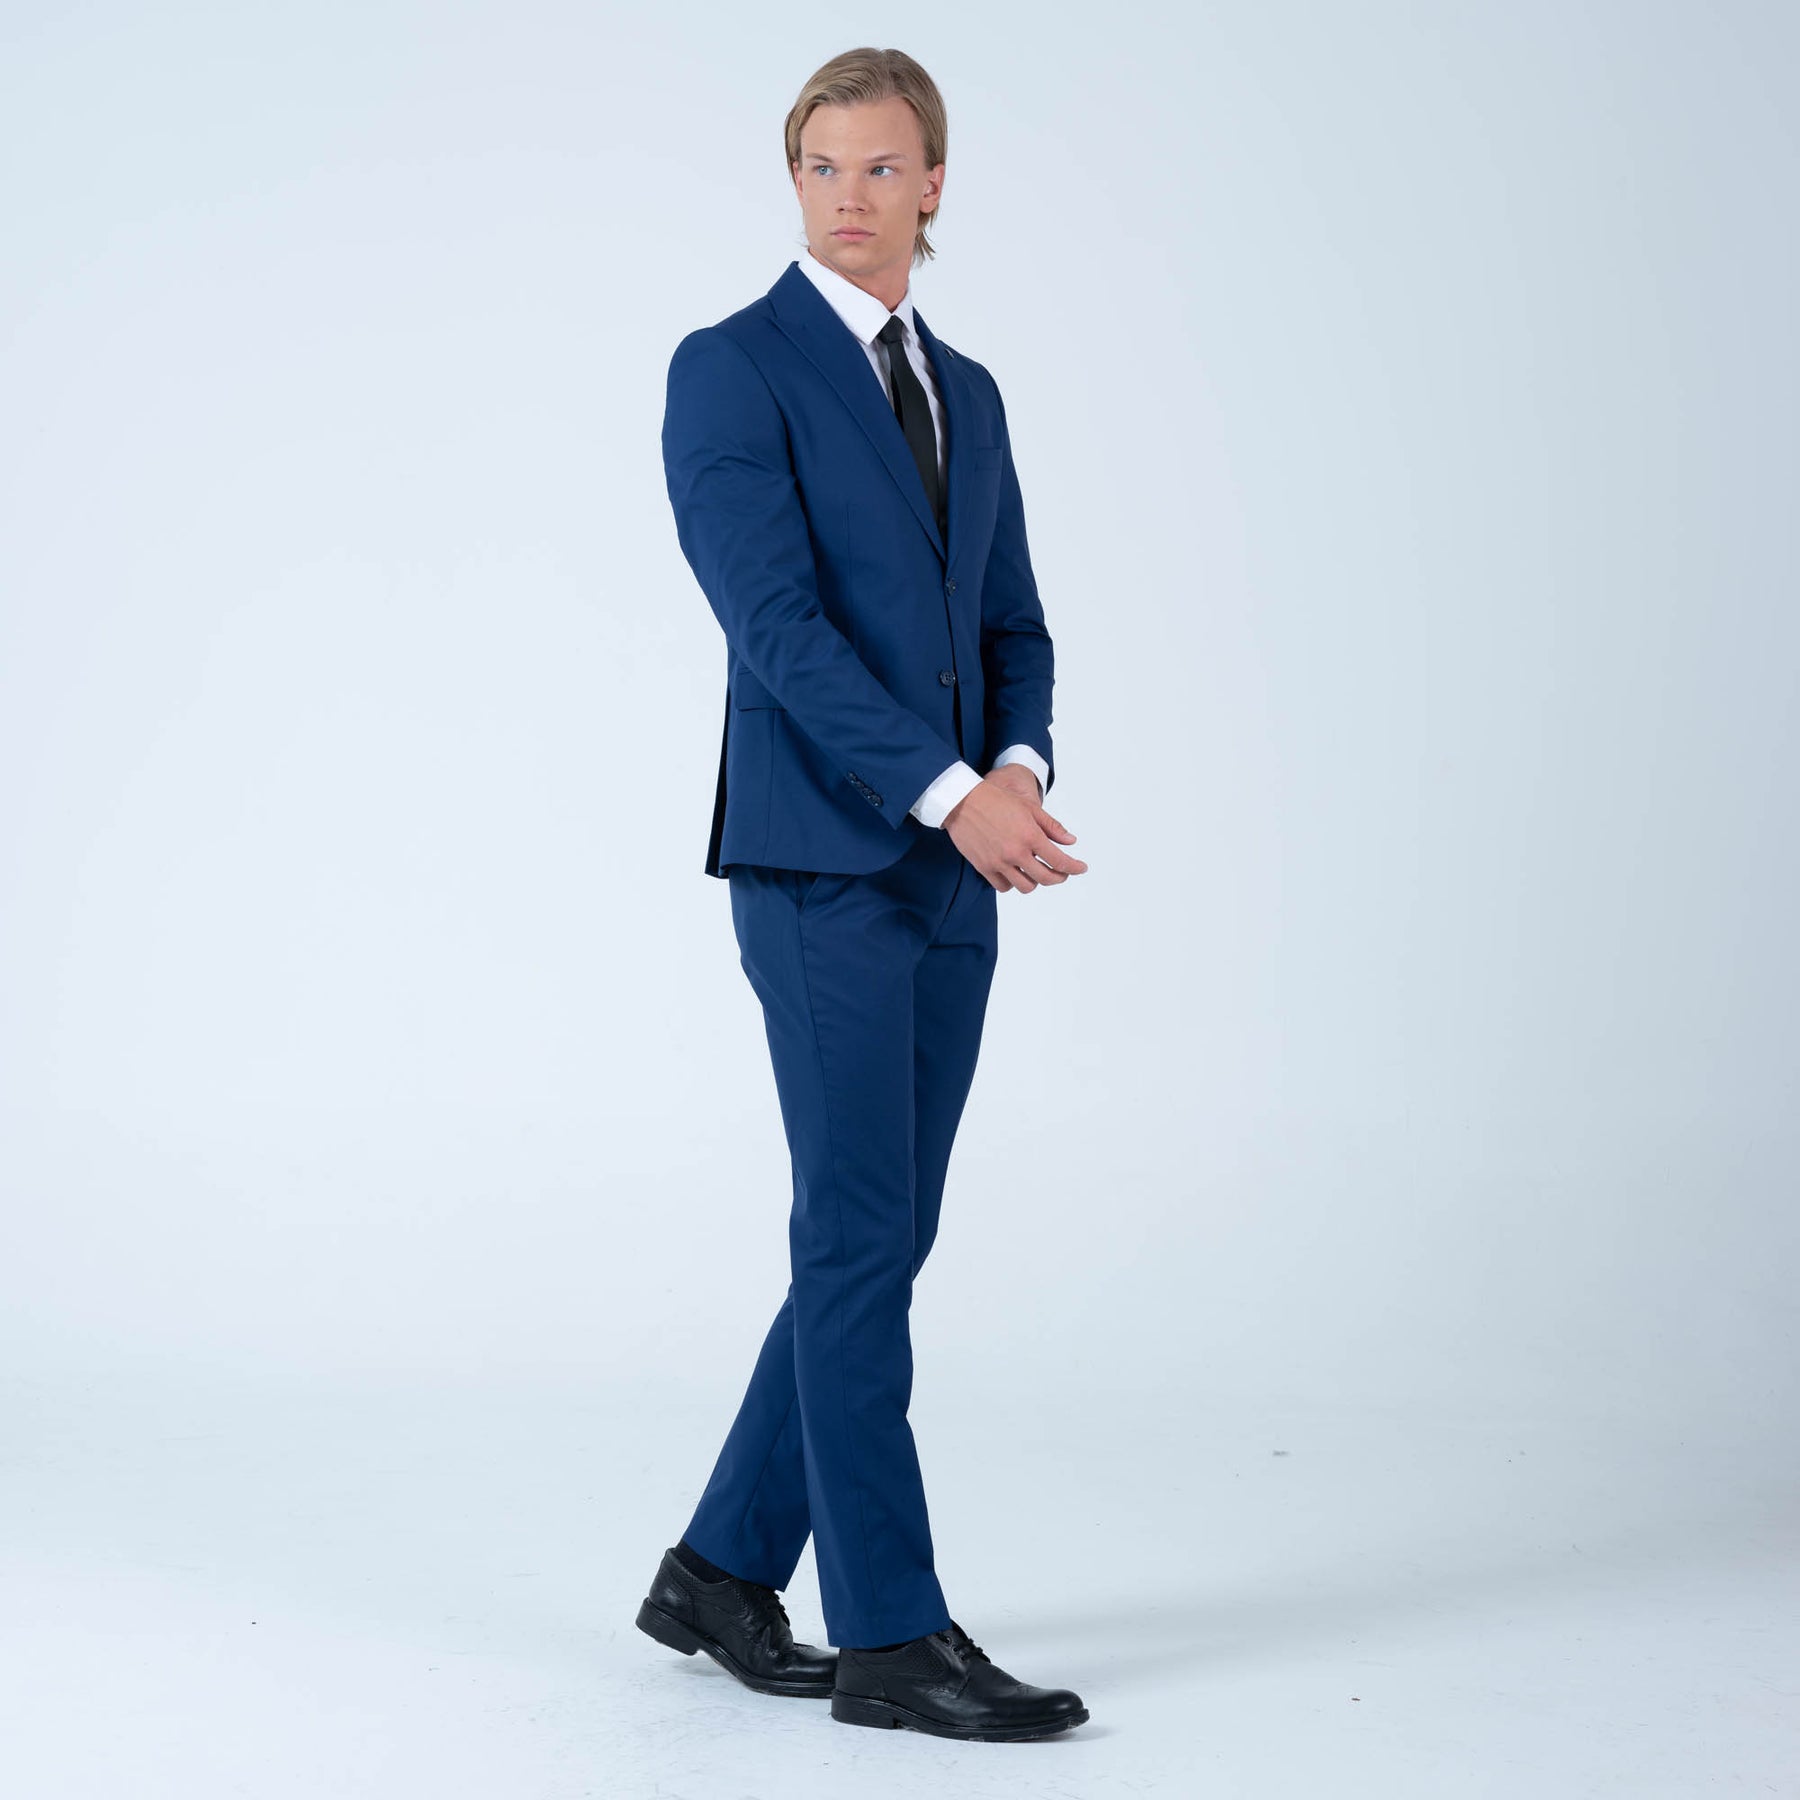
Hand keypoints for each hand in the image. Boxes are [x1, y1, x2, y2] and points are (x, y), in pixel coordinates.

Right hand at [945, 767, 1086, 892]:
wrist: (962, 801)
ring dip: (1035, 881)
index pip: (1059, 861)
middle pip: (1046, 878)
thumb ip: (1051, 826)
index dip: (1074, 868)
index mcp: (1030, 835)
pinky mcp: (984, 867)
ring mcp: (999, 862)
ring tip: (1036, 872)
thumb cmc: (996, 800)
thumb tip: (1070, 841)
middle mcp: (1016, 852)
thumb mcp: (1029, 807)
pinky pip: (1004, 887)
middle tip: (1062, 872)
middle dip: (1059, 877)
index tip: (1081, 868)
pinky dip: (1012, 883)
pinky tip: (1015, 873)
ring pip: (1026, 886)